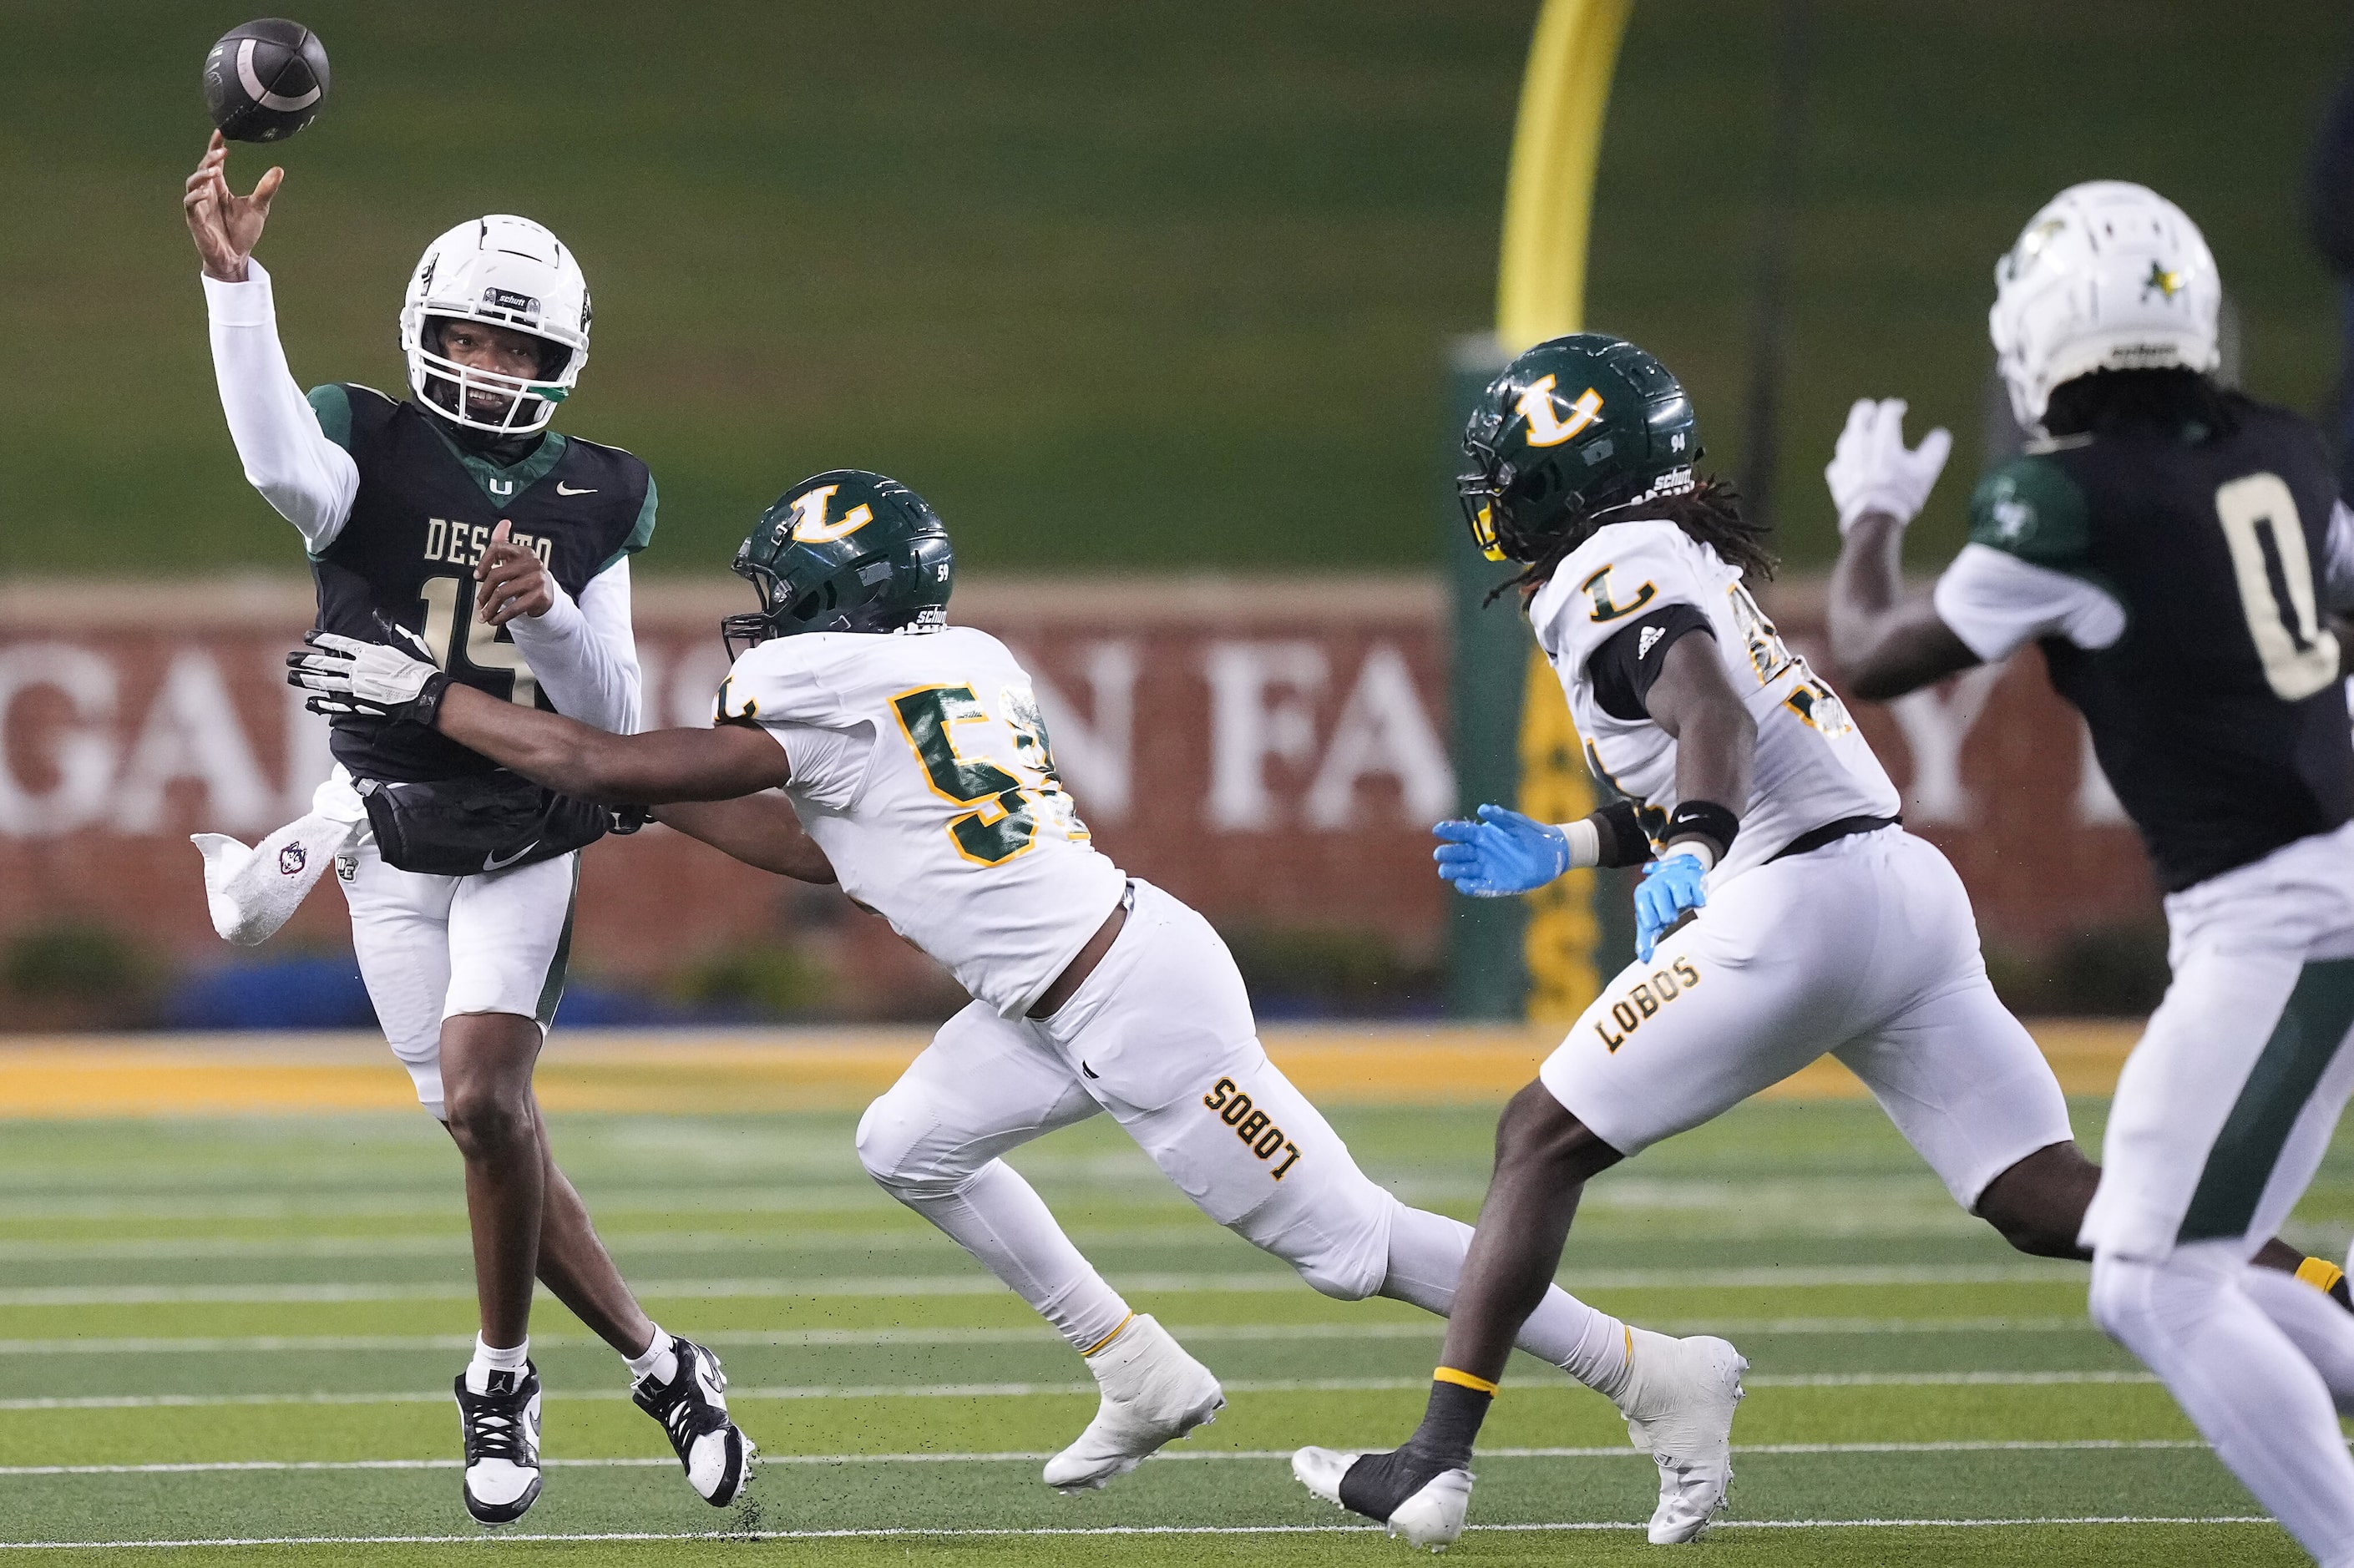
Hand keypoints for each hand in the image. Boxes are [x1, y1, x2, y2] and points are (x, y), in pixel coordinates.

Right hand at [183, 132, 282, 282]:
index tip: (221, 133)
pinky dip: (196, 198)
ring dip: (202, 176)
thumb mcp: (258, 208)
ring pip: (193, 184)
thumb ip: (266, 189)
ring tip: (215, 171)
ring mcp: (199, 206)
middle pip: (203, 169)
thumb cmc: (243, 233)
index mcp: (219, 188)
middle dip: (210, 159)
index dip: (215, 147)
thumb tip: (279, 170)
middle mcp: (207, 193)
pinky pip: (191, 205)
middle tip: (222, 152)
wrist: (236, 258)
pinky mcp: (195, 221)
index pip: (215, 163)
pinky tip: (205, 194)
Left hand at [285, 625, 448, 722]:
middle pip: (326, 664)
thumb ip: (389, 627)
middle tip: (289, 658)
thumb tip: (378, 612)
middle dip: (305, 660)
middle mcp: (358, 669)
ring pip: (326, 683)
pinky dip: (322, 704)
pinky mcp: (361, 705)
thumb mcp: (406, 642)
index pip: (338, 643)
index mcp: (368, 653)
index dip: (320, 639)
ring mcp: (357, 688)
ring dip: (307, 680)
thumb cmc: (418, 668)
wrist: (425, 694)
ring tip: (291, 677)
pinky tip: (309, 702)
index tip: (306, 637)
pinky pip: (337, 705)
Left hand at [475, 520, 554, 625]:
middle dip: (483, 592)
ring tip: (484, 616)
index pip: (497, 548)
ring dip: (490, 608)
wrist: (548, 596)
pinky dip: (501, 616)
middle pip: (497, 575)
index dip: (484, 562)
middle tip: (478, 604)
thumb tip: (504, 522)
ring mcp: (538, 579)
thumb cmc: (525, 577)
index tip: (476, 577)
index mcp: (523, 551)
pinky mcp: (541, 596)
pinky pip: (515, 607)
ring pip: (503, 593)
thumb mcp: (514, 560)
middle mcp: (533, 562)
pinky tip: (495, 620)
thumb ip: (504, 542)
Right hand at [1432, 803, 1568, 896]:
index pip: (1461, 832)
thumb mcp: (1516, 823)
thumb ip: (1500, 817)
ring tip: (1444, 870)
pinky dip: (1470, 886)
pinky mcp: (1496, 884)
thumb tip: (1482, 809)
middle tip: (1439, 854)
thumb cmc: (1532, 834)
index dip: (1449, 830)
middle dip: (1448, 853)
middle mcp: (1481, 853)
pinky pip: (1479, 887)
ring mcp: (1487, 869)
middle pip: (1459, 853)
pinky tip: (1461, 884)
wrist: (1551, 853)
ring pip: (1464, 870)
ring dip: (1454, 871)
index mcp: (1483, 836)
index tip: (1437, 829)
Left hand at [1633, 852, 1708, 961]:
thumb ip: (1646, 938)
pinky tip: (1693, 899)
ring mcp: (1676, 878)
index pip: (1644, 910)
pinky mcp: (1693, 877)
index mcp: (1643, 892)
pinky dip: (1698, 900)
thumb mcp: (1652, 918)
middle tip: (1670, 916)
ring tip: (1680, 902)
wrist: (1678, 873)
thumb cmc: (1662, 901)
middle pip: (1664, 909)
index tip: (1655, 925)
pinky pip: (1698, 895)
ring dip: (1682, 905)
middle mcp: (1658, 882)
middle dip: (1668, 916)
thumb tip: (1644, 959)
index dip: (1651, 921)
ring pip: (1682, 899)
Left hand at [1826, 397, 1951, 533]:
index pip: (1887, 411)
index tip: (1900, 409)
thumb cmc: (1902, 492)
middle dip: (1868, 410)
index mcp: (1883, 437)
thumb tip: (1942, 435)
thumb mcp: (1926, 471)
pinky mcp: (1836, 476)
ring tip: (1864, 437)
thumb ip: (1935, 450)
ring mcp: (1845, 459)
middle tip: (1873, 411)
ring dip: (1856, 434)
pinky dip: (1846, 461)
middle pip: (1859, 415)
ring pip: (1847, 437)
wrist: (1874, 519)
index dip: (1894, 407)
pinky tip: (1852, 465)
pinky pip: (1839, 462)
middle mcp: (1860, 443)